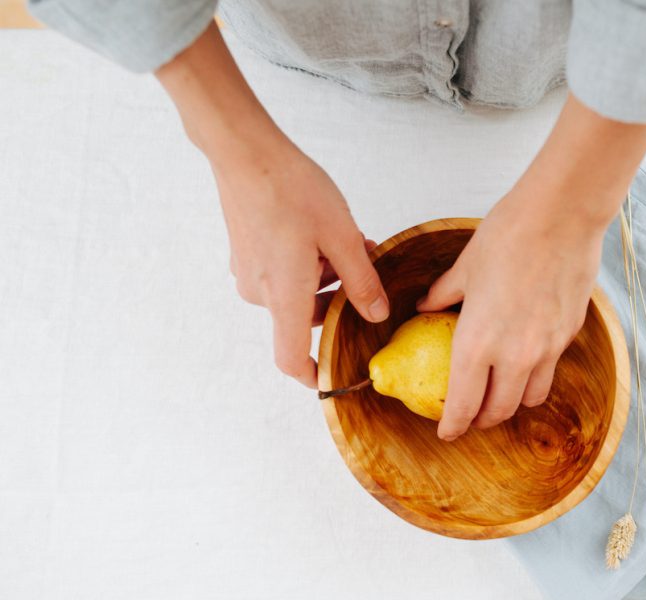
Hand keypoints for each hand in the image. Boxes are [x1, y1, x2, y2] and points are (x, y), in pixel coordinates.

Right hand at [212, 139, 388, 387]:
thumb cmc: (291, 189)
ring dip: (328, 275)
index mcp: (284, 295)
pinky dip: (308, 261)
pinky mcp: (246, 252)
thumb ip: (362, 282)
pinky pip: (283, 271)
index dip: (313, 375)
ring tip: (353, 240)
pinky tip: (325, 232)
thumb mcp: (342, 236)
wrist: (245, 150)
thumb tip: (375, 314)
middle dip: (339, 298)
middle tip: (366, 266)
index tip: (333, 378)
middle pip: (305, 316)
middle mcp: (260, 291)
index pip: (291, 358)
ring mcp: (249, 271)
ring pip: (298, 289)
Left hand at [417, 189, 603, 439]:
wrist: (562, 216)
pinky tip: (526, 358)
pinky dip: (535, 374)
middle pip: (499, 411)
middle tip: (472, 416)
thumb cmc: (508, 235)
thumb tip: (427, 307)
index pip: (463, 404)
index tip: (447, 432)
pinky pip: (549, 369)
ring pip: (530, 398)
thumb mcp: (465, 268)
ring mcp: (546, 349)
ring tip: (502, 393)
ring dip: (512, 402)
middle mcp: (513, 356)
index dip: (453, 425)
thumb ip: (444, 295)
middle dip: (482, 420)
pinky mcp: (568, 335)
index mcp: (477, 342)